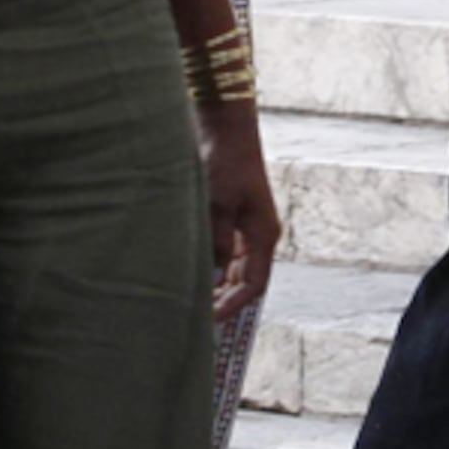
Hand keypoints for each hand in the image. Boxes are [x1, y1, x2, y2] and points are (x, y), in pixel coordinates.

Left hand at [195, 100, 280, 319]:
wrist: (225, 127)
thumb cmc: (225, 162)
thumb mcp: (217, 204)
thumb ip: (215, 241)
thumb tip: (209, 271)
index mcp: (263, 235)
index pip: (253, 285)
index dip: (232, 306)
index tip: (209, 322)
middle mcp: (256, 236)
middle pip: (242, 281)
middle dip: (221, 301)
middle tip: (193, 320)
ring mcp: (243, 227)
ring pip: (230, 270)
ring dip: (212, 285)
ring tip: (186, 302)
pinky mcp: (227, 217)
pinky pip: (219, 253)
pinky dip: (206, 267)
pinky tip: (185, 273)